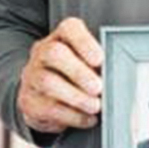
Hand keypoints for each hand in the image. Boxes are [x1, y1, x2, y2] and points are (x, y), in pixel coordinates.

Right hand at [17, 16, 103, 133]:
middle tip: (98, 87)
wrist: (42, 96)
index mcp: (60, 37)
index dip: (84, 42)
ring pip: (48, 82)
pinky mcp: (29, 101)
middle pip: (54, 53)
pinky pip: (49, 108)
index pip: (69, 28)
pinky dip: (73, 115)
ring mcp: (32, 76)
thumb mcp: (86, 63)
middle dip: (79, 72)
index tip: (100, 59)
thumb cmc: (74, 75)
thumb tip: (118, 76)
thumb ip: (100, 64)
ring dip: (76, 97)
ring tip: (95, 106)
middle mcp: (42, 52)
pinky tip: (88, 119)